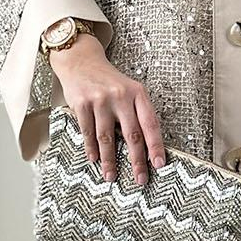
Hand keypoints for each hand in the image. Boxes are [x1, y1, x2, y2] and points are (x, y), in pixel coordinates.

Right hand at [50, 36, 166, 187]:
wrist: (81, 61)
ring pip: (107, 138)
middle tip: (140, 179)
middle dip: (137, 160)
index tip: (159, 164)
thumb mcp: (129, 90)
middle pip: (132, 135)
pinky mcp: (82, 104)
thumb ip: (137, 113)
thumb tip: (145, 146)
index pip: (150, 123)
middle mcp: (121, 96)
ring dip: (109, 161)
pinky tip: (94, 159)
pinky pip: (88, 132)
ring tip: (111, 176)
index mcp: (138, 93)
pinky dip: (91, 149)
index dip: (156, 146)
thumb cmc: (109, 81)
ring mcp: (100, 100)